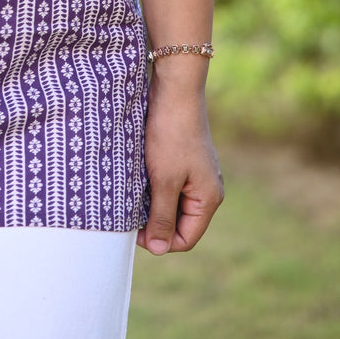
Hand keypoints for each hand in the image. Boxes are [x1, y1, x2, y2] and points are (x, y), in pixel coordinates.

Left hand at [136, 72, 224, 255]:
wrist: (175, 89)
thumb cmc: (171, 134)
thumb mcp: (164, 179)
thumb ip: (162, 216)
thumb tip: (158, 249)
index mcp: (209, 198)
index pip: (185, 239)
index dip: (160, 240)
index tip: (134, 230)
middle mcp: (206, 189)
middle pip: (178, 222)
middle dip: (155, 221)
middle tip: (130, 211)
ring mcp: (196, 174)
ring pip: (171, 203)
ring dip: (152, 202)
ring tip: (133, 192)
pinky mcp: (184, 160)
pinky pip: (170, 185)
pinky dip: (154, 186)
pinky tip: (138, 178)